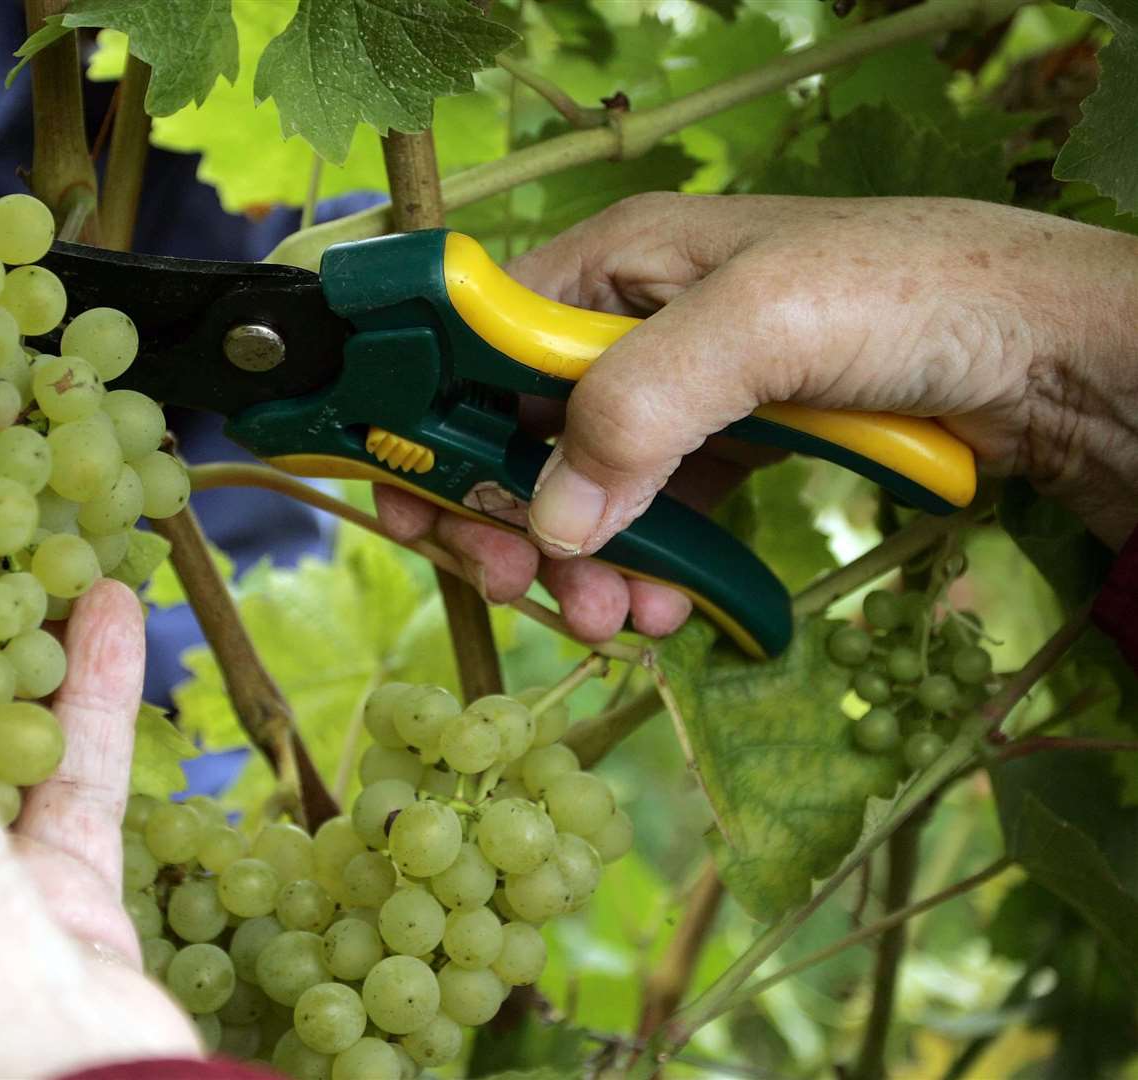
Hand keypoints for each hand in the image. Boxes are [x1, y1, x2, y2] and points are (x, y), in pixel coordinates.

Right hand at [379, 194, 1137, 635]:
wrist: (1057, 355)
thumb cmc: (911, 295)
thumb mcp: (763, 323)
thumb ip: (642, 406)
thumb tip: (551, 521)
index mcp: (611, 264)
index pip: (472, 341)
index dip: (429, 424)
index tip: (414, 511)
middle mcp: (628, 326)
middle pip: (514, 432)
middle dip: (509, 522)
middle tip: (522, 594)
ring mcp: (679, 394)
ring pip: (580, 491)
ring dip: (582, 568)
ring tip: (618, 625)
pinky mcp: (726, 451)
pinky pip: (652, 521)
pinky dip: (647, 574)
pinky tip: (672, 615)